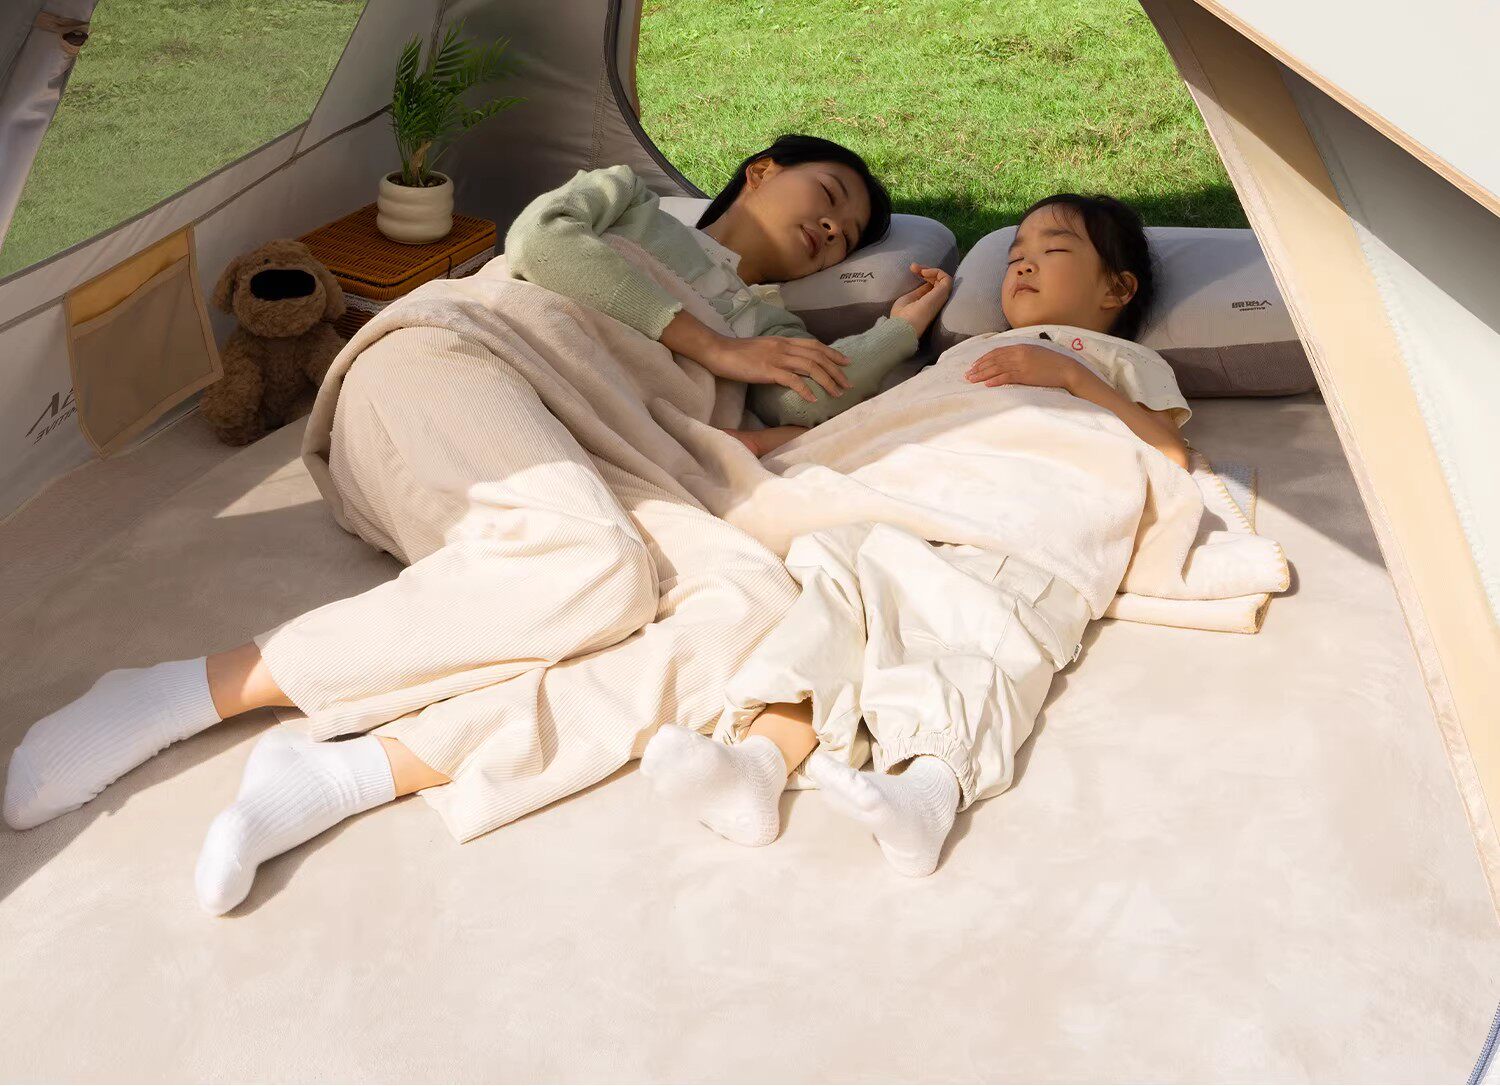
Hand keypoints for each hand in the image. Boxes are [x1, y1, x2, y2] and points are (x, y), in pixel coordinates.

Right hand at [705, 335, 851, 402]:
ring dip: (827, 381)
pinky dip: (805, 389)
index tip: (846, 363)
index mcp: (783, 340)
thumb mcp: (764, 348)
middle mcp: (783, 347)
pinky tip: (813, 399)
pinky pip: (792, 380)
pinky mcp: (767, 370)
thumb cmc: (738, 353)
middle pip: (817, 356)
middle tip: (848, 384)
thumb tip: (793, 364)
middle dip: (836, 371)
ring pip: (810, 368)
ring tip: (837, 394)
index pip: (814, 345)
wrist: (718, 351)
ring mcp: (776, 358)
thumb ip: (779, 353)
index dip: (832, 354)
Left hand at [889, 264, 952, 335]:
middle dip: (927, 270)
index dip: (924, 275)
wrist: (903, 328)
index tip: (912, 270)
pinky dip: (936, 271)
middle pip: (938, 281)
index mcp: (928, 302)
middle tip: (913, 267)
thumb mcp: (909, 299)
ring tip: (918, 269)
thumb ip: (919, 292)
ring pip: (944, 279)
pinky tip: (924, 273)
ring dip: (931, 269)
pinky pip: (946, 278)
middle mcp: (937, 300)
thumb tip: (926, 283)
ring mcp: (941, 298)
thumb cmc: (902, 317)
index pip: (932, 286)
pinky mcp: (943, 294)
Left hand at [964, 343, 1087, 390]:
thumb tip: (1010, 359)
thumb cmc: (1052, 363)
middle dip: (979, 367)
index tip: (975, 365)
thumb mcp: (1035, 354)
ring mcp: (1022, 364)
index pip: (997, 352)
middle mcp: (1019, 353)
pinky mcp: (1026, 374)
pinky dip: (995, 380)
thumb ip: (1022, 354)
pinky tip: (987, 384)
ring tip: (972, 380)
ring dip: (982, 374)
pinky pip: (1006, 377)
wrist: (1067, 369)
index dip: (984, 358)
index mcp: (1021, 347)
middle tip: (967, 374)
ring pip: (997, 368)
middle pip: (993, 360)